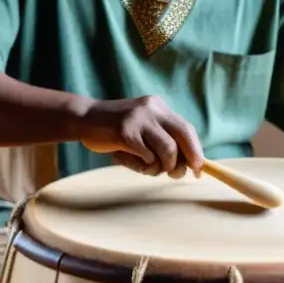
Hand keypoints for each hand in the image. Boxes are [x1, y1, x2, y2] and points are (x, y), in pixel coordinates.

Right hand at [78, 95, 203, 178]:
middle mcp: (152, 109)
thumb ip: (161, 140)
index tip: (199, 169)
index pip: (187, 129)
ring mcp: (139, 119)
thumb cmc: (115, 130)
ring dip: (161, 167)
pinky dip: (143, 166)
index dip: (196, 151)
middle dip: (185, 161)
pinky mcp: (126, 132)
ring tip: (147, 169)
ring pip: (168, 150)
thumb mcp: (142, 128)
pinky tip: (130, 161)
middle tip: (176, 174)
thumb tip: (186, 164)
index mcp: (159, 107)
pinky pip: (147, 157)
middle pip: (183, 137)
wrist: (84, 119)